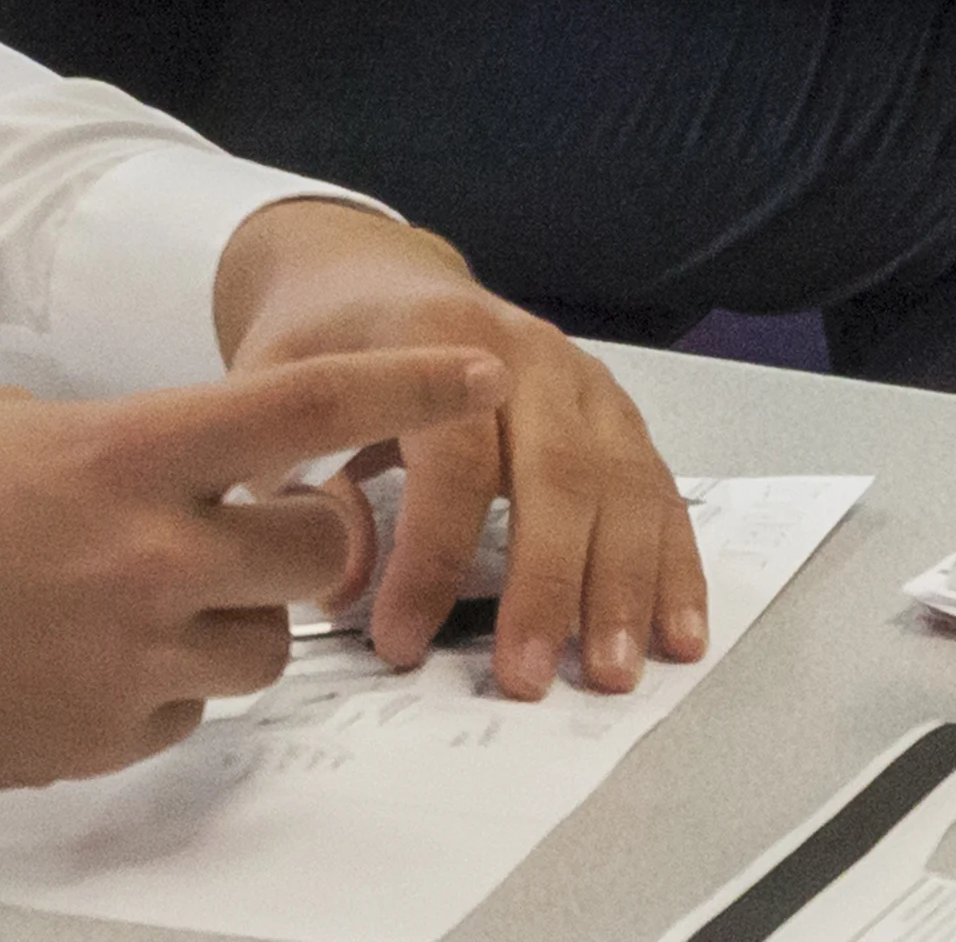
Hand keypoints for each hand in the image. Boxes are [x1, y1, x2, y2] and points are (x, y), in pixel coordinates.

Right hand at [0, 343, 503, 790]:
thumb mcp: (11, 428)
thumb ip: (119, 451)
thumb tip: (179, 478)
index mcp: (123, 453)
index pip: (304, 407)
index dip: (407, 387)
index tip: (481, 370)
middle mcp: (146, 557)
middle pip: (321, 552)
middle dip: (311, 540)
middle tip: (260, 529)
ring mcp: (129, 659)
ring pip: (265, 650)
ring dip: (231, 622)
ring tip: (134, 600)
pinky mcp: (101, 740)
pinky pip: (185, 714)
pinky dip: (157, 688)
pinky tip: (73, 658)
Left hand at [210, 201, 707, 696]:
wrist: (371, 275)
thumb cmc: (324, 342)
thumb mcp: (279, 390)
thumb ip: (300, 481)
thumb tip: (343, 587)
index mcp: (439, 338)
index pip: (454, 457)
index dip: (431, 555)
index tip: (400, 642)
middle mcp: (528, 355)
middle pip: (559, 474)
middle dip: (547, 587)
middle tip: (526, 678)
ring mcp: (583, 383)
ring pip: (623, 487)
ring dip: (624, 588)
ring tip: (610, 675)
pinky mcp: (616, 414)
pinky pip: (658, 492)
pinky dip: (673, 567)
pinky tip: (676, 635)